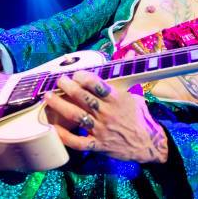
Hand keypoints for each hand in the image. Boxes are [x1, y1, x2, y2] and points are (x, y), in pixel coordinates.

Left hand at [44, 71, 168, 163]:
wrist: (148, 144)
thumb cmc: (140, 118)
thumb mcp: (136, 95)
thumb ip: (127, 77)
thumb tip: (131, 54)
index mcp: (117, 100)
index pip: (97, 85)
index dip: (84, 77)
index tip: (76, 74)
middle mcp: (107, 113)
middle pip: (83, 98)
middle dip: (68, 87)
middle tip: (59, 81)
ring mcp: (101, 130)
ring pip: (76, 116)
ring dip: (60, 105)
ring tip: (49, 97)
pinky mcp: (98, 145)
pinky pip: (78, 141)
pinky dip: (64, 136)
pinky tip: (53, 128)